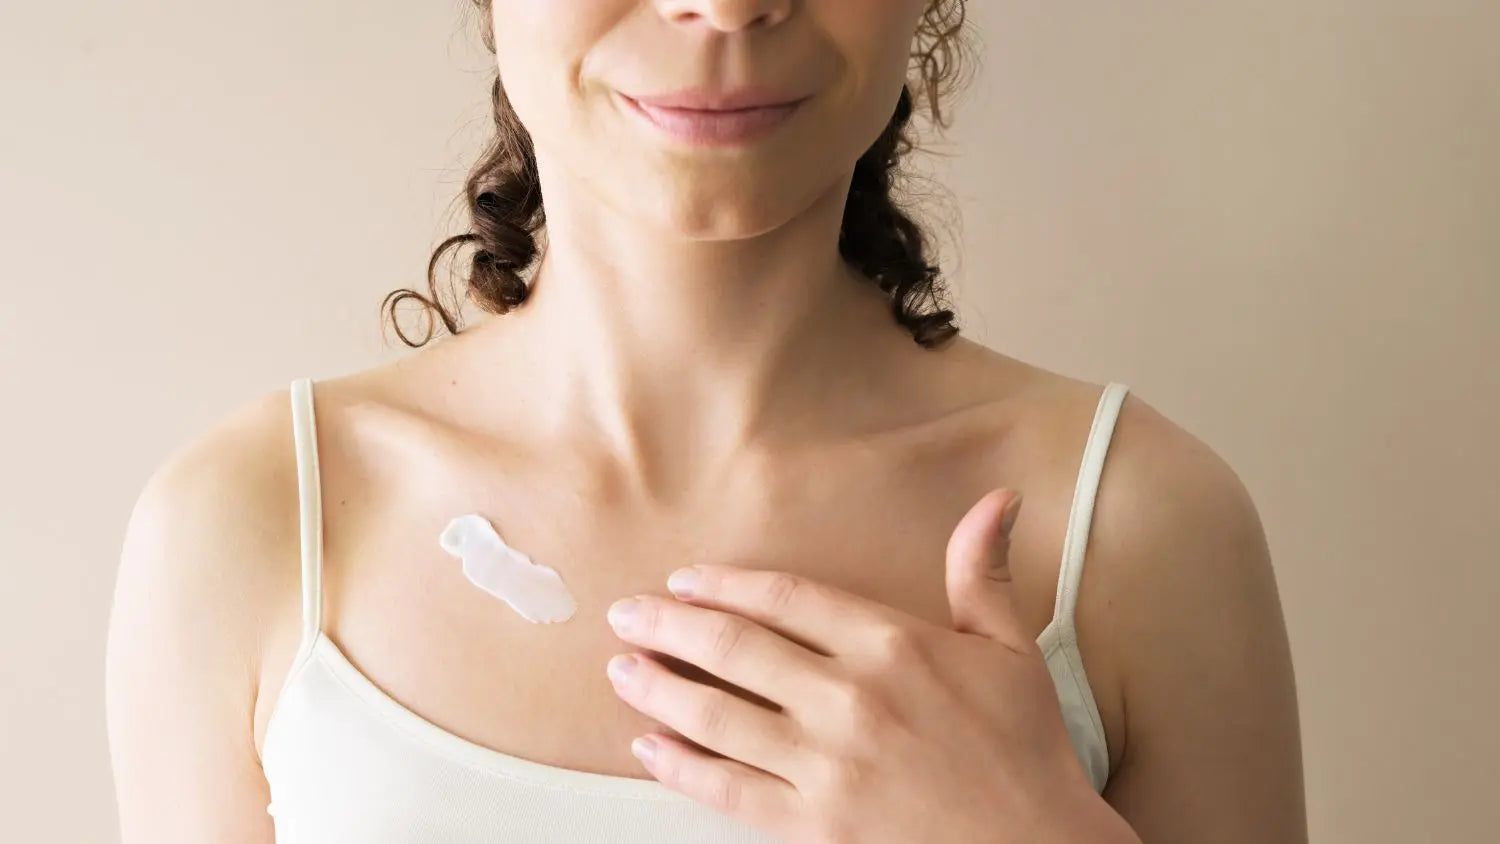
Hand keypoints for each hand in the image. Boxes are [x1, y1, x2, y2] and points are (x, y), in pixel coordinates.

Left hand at [604, 489, 1135, 843]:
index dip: (724, 585)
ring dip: (657, 687)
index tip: (686, 580)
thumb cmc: (1026, 752)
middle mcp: (851, 697)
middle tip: (626, 615)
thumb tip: (998, 499)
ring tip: (621, 669)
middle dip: (668, 626)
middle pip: (734, 648)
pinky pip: (727, 789)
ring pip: (716, 714)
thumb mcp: (1011, 649)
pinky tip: (650, 746)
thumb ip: (982, 572)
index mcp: (893, 644)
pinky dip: (679, 765)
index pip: (784, 597)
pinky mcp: (814, 826)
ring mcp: (827, 764)